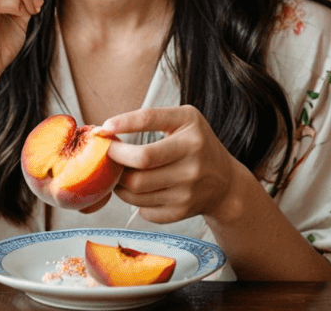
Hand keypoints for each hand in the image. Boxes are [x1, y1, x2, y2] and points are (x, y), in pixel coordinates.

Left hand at [97, 105, 237, 223]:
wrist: (225, 183)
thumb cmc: (196, 145)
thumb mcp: (183, 120)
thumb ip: (150, 119)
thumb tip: (108, 131)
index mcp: (190, 127)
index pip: (150, 119)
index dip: (124, 123)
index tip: (104, 128)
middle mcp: (192, 158)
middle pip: (140, 160)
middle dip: (116, 158)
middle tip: (108, 154)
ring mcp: (188, 188)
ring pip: (136, 189)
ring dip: (119, 182)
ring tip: (120, 173)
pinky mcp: (182, 210)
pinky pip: (143, 208)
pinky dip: (133, 200)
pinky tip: (137, 190)